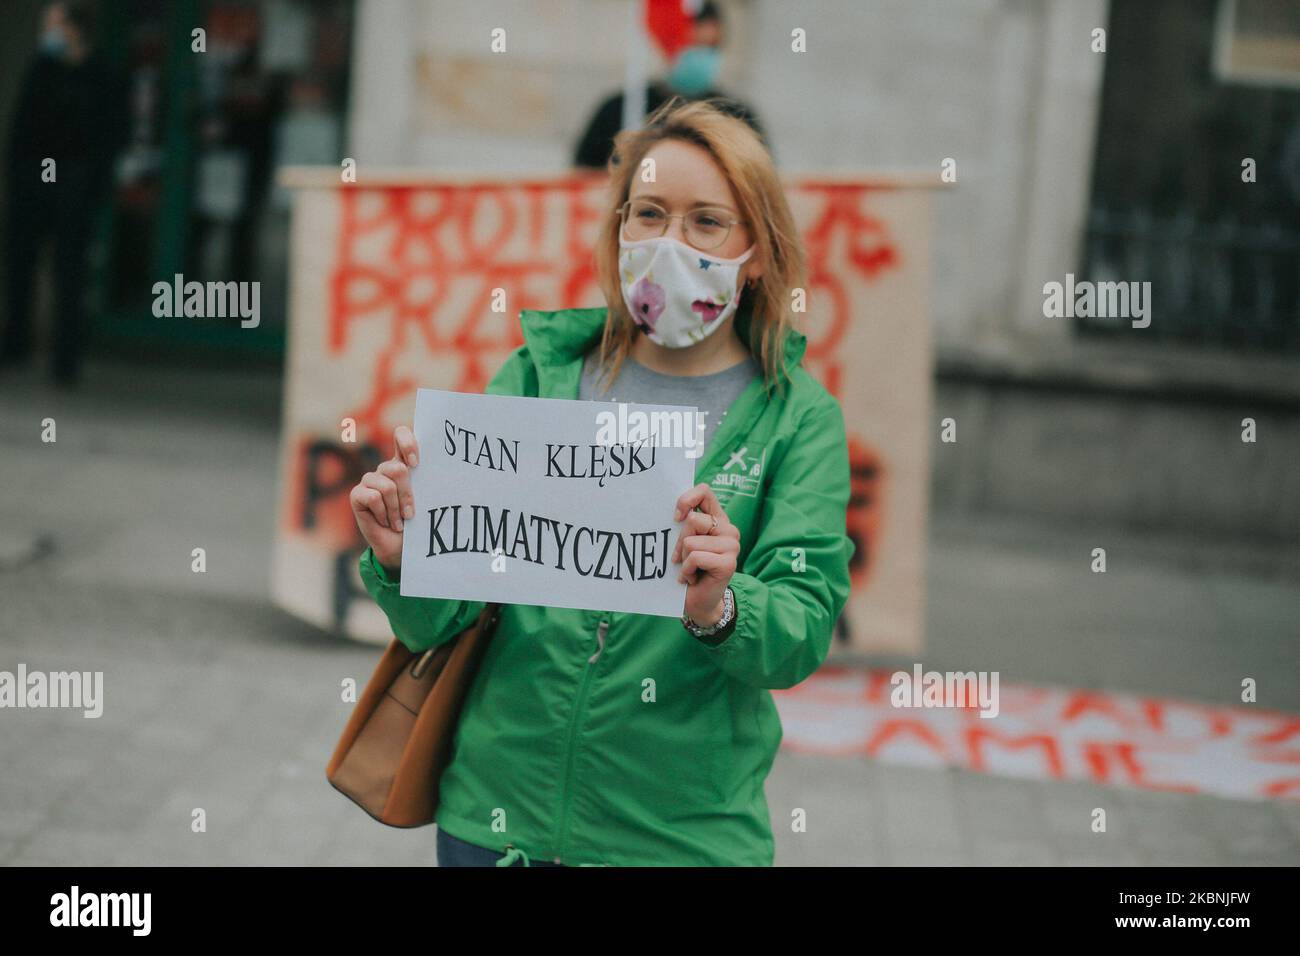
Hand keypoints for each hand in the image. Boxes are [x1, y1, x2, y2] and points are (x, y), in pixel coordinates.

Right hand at [350, 425, 419, 574]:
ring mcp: (369, 480)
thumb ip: (426, 480)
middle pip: (398, 468)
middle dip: (408, 494)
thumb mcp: (425, 499)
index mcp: (403, 463)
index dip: (407, 443)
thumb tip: (437, 465)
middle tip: (411, 513)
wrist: (400, 548)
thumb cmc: (417, 523)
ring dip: (396, 509)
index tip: (416, 464)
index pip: (401, 434)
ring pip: (387, 486)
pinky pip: (373, 497)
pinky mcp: (357, 494)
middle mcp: (385, 469)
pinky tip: (385, 522)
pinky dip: (383, 513)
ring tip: (399, 522)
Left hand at [672, 482, 739, 624]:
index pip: (704, 492)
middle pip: (693, 520)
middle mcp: (729, 529)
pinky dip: (686, 571)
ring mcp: (732, 545)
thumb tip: (675, 513)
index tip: (676, 517)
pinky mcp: (729, 562)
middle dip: (680, 542)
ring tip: (690, 570)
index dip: (686, 500)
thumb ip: (684, 524)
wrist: (699, 602)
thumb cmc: (688, 570)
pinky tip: (692, 579)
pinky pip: (695, 557)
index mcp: (718, 519)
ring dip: (683, 559)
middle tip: (682, 558)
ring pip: (691, 541)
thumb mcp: (684, 542)